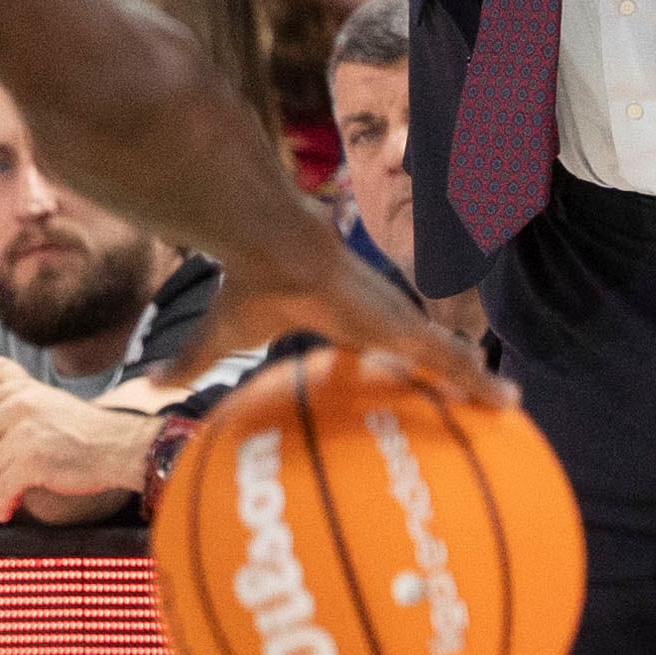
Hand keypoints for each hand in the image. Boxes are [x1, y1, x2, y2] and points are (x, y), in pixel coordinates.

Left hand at [0, 353, 154, 517]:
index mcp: (16, 386)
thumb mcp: (38, 403)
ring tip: (5, 489)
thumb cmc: (76, 432)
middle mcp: (18, 402)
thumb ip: (2, 408)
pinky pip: (2, 486)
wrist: (118, 447)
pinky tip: (8, 509)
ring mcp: (26, 429)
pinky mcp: (35, 458)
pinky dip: (3, 502)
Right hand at [190, 233, 511, 412]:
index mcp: (340, 322)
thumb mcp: (219, 337)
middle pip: (422, 351)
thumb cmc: (250, 286)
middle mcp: (377, 320)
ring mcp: (396, 323)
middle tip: (474, 397)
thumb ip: (189, 362)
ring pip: (447, 358)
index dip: (391, 362)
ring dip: (474, 380)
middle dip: (449, 371)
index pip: (373, 343)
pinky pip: (452, 364)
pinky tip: (509, 405)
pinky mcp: (404, 328)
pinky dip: (479, 384)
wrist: (275, 248)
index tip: (400, 378)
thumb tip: (146, 384)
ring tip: (507, 405)